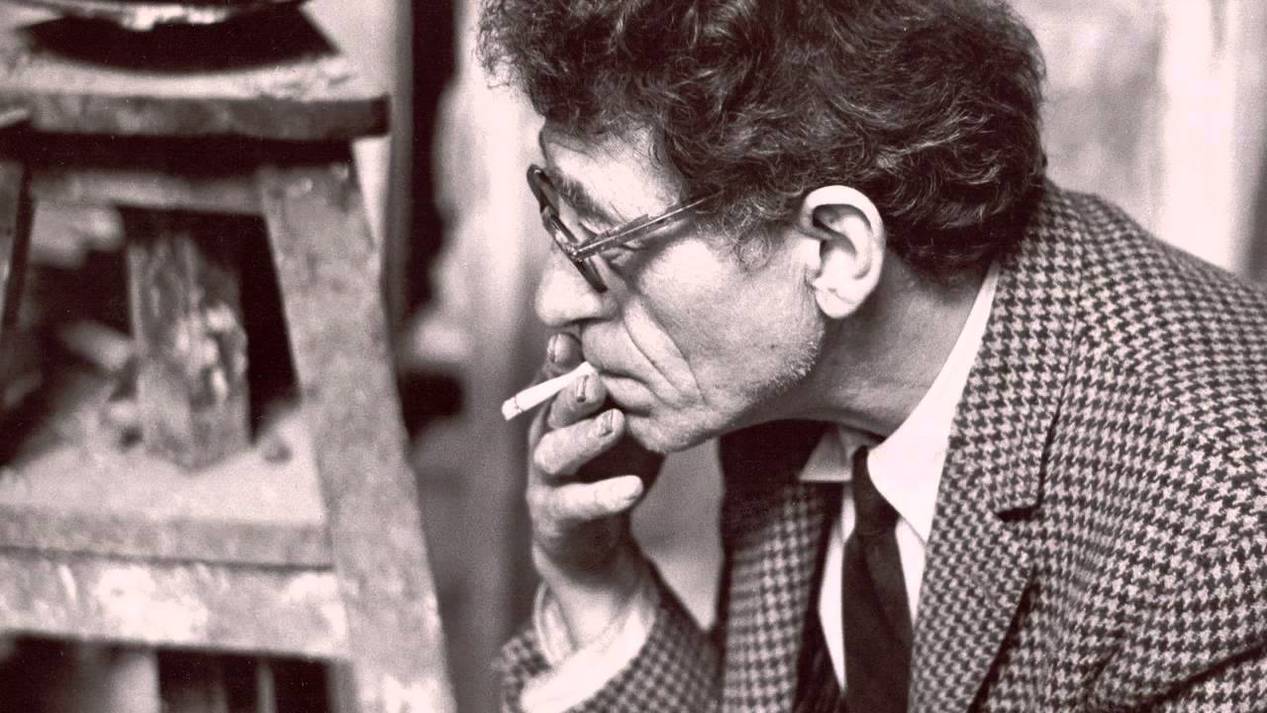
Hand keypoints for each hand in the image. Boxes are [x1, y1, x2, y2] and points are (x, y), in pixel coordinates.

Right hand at [526, 333, 663, 641]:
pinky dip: (604, 496)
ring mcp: (546, 475)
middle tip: (595, 377)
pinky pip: (577, 504)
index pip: (558, 370)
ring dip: (583, 437)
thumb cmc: (611, 464)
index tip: (582, 329)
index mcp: (562, 403)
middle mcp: (546, 433)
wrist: (592, 539)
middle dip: (572, 390)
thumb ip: (635, 386)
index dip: (566, 351)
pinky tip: (632, 488)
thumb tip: (678, 340)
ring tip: (614, 423)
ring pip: (554, 451)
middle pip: (553, 405)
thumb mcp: (626, 419)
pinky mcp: (555, 513)